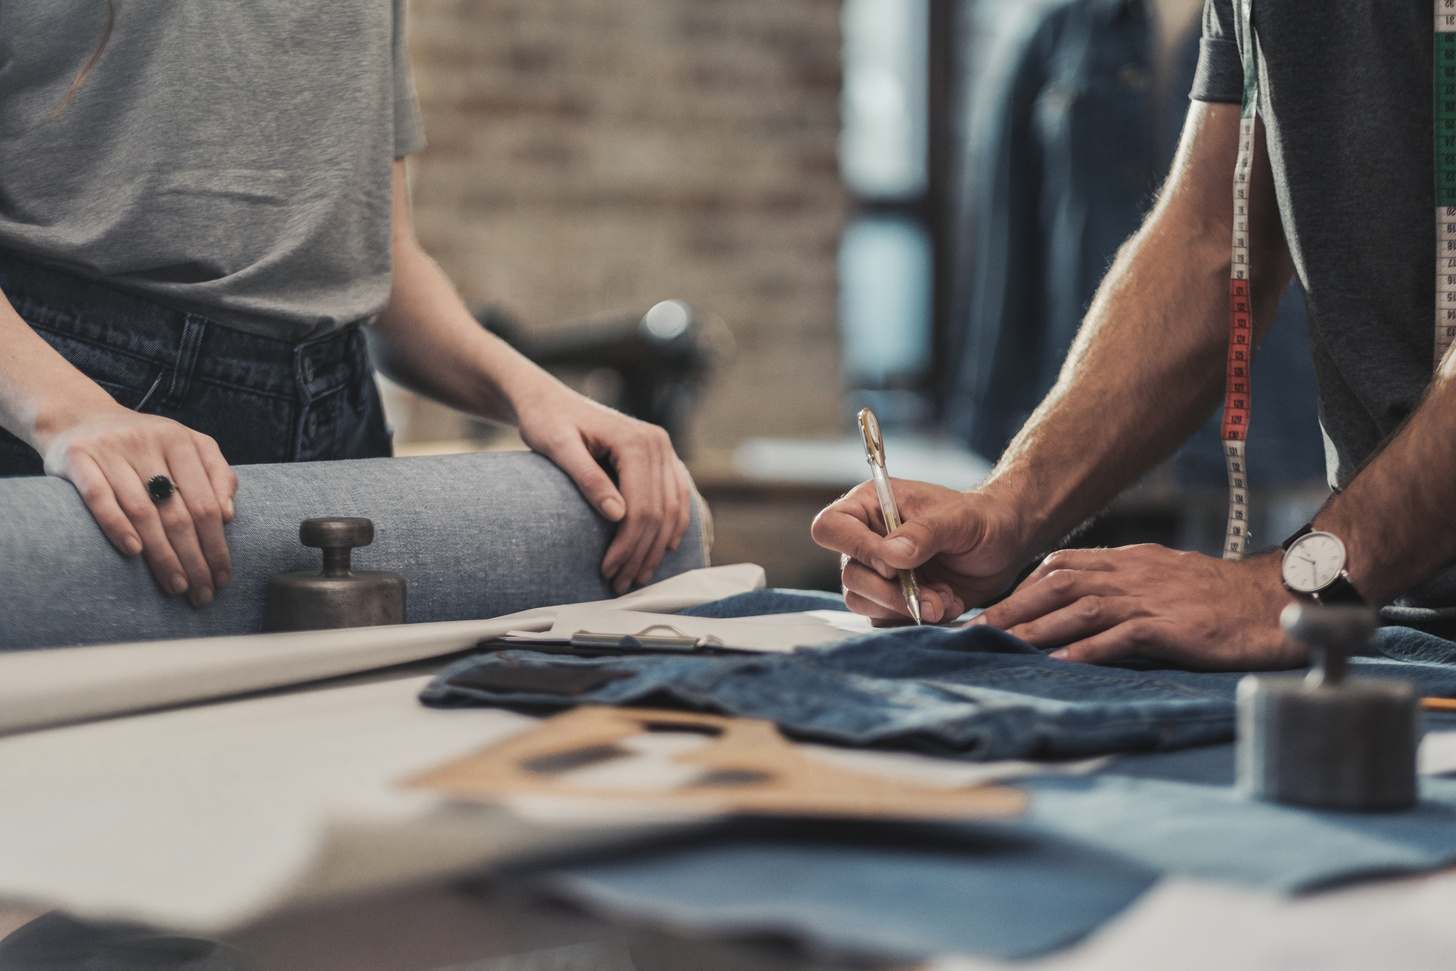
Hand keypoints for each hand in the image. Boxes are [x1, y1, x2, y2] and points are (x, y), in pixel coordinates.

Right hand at [39, 405, 236, 606]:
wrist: (78, 417)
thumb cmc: (143, 443)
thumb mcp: (186, 446)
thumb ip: (215, 474)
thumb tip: (229, 515)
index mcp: (179, 440)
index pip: (205, 502)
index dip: (217, 544)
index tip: (222, 577)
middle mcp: (147, 441)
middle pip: (178, 512)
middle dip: (194, 558)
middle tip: (202, 593)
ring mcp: (111, 450)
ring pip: (143, 511)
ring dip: (162, 554)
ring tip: (176, 585)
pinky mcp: (78, 458)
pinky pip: (100, 498)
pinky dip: (118, 526)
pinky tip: (134, 552)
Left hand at [513, 382, 691, 593]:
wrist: (549, 401)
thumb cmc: (548, 422)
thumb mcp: (559, 447)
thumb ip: (588, 478)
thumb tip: (618, 516)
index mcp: (636, 441)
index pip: (642, 507)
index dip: (628, 545)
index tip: (608, 571)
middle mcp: (658, 443)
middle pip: (660, 512)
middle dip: (642, 553)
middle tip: (621, 584)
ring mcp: (663, 448)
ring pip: (673, 508)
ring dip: (658, 547)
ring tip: (638, 576)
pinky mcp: (661, 456)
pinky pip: (677, 496)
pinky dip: (673, 526)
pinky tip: (662, 549)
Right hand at [811, 481, 1028, 624]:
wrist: (1004, 545)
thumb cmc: (981, 519)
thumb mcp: (958, 519)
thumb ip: (924, 533)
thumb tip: (890, 557)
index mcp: (871, 506)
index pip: (831, 528)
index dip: (857, 551)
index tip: (895, 566)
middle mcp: (866, 539)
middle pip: (850, 576)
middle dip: (892, 594)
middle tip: (932, 598)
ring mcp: (877, 572)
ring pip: (864, 602)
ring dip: (907, 609)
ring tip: (945, 599)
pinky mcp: (892, 598)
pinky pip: (886, 619)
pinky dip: (917, 619)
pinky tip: (946, 604)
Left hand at [970, 545, 1299, 669]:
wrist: (1281, 599)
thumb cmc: (1222, 599)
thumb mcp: (1166, 581)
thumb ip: (1126, 587)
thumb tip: (1082, 607)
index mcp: (1131, 561)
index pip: (1063, 565)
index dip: (1024, 587)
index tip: (994, 609)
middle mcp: (1135, 574)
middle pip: (1060, 583)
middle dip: (1015, 605)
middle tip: (977, 628)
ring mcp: (1154, 598)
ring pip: (1081, 607)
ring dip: (1038, 627)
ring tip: (1003, 646)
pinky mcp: (1175, 626)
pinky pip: (1121, 635)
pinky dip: (1086, 649)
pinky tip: (1059, 662)